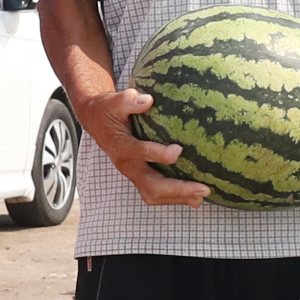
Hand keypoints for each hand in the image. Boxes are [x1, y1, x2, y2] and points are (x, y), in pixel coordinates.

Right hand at [73, 87, 210, 209]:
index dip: (158, 154)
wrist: (97, 122)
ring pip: (154, 194)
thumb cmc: (108, 110)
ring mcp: (134, 174)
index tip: (178, 151)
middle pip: (151, 185)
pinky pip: (157, 193)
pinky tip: (195, 199)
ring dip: (178, 197)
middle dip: (177, 189)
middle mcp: (128, 165)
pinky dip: (175, 197)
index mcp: (121, 146)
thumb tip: (147, 100)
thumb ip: (128, 101)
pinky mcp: (141, 177)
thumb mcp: (114, 102)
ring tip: (201, 197)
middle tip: (202, 189)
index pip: (139, 153)